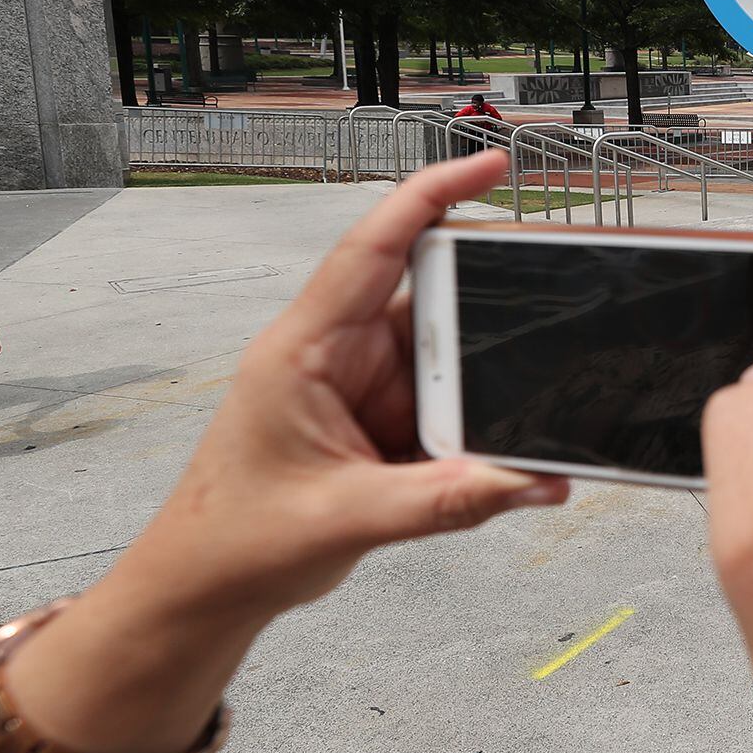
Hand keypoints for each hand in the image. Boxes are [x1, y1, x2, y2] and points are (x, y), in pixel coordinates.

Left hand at [102, 150, 565, 625]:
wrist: (202, 588)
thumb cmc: (236, 540)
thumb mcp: (348, 519)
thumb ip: (449, 500)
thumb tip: (537, 482)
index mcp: (304, 349)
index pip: (375, 246)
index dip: (433, 194)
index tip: (492, 165)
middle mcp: (333, 354)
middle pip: (430, 301)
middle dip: (489, 310)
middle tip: (550, 321)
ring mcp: (358, 387)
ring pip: (447, 359)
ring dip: (483, 388)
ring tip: (518, 416)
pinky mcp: (376, 422)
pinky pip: (444, 405)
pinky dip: (472, 427)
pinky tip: (492, 455)